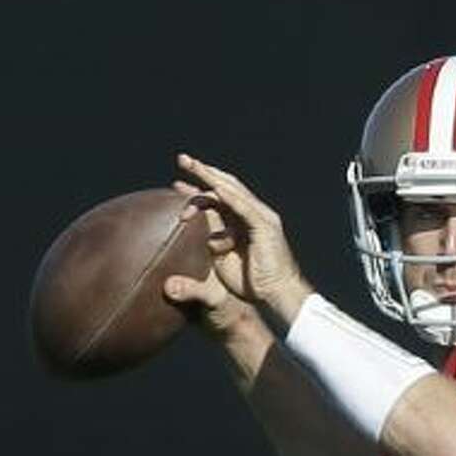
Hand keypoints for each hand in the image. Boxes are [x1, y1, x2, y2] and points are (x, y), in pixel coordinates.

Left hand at [164, 155, 311, 330]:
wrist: (278, 296)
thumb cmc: (254, 284)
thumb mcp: (225, 261)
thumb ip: (214, 245)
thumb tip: (205, 237)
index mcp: (242, 222)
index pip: (219, 197)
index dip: (199, 189)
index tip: (177, 184)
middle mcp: (252, 214)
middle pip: (226, 185)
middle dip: (203, 171)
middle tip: (182, 159)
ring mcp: (261, 218)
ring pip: (234, 190)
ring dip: (212, 176)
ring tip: (194, 165)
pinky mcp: (266, 227)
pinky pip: (244, 207)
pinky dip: (229, 196)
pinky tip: (213, 187)